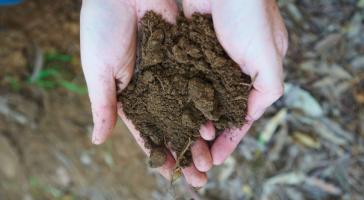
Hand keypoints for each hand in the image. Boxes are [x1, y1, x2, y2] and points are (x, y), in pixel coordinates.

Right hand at [80, 0, 208, 186]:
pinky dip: (207, 105)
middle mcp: (153, 87)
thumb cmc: (101, 25)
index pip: (145, 131)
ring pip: (189, 111)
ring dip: (199, 136)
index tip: (171, 174)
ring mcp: (171, 74)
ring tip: (211, 161)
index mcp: (129, 94)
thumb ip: (103, 105)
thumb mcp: (98, 69)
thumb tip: (97, 141)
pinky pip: (199, 85)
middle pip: (172, 126)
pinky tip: (217, 126)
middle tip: (199, 178)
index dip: (158, 153)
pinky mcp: (187, 57)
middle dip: (185, 151)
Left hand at [183, 0, 287, 163]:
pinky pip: (185, 79)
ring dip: (192, 119)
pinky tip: (169, 112)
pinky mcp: (191, 49)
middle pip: (219, 110)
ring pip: (201, 98)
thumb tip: (251, 115)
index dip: (231, 137)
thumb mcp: (268, 54)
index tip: (218, 158)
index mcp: (256, 72)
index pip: (243, 113)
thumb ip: (268, 87)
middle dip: (210, 133)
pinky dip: (179, 96)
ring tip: (181, 141)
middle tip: (196, 156)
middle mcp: (233, 69)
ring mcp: (211, 60)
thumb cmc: (250, 14)